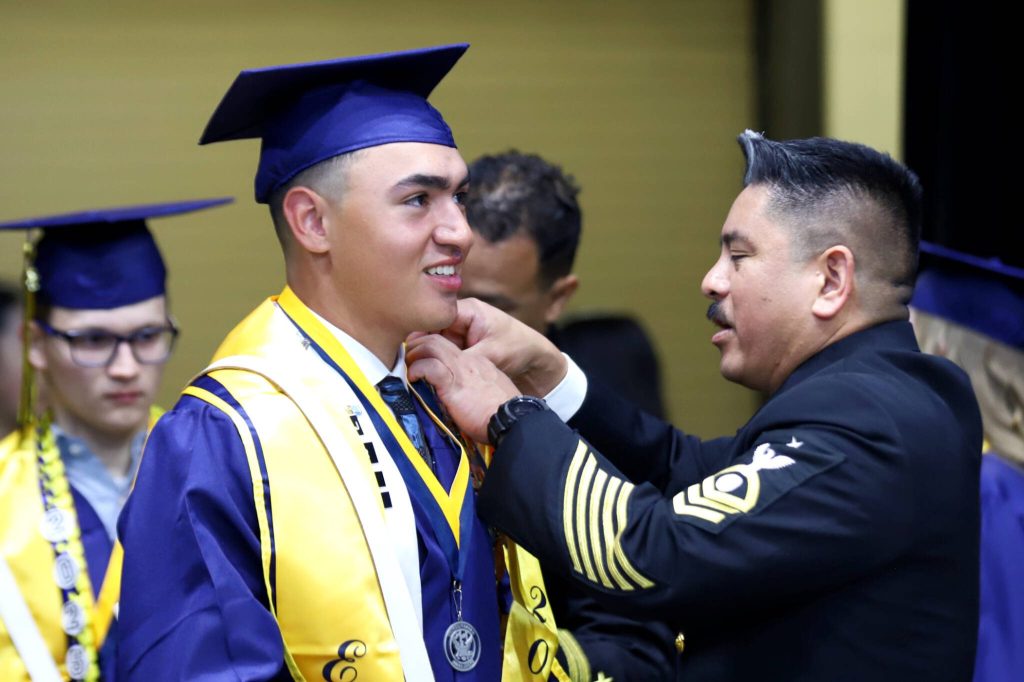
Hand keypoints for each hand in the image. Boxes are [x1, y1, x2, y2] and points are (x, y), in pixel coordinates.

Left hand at [406, 333, 518, 442]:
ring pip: (430, 346)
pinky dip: (417, 369)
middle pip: (436, 339)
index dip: (429, 349)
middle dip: (416, 345)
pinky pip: (430, 366)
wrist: (513, 421)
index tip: (418, 358)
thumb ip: (473, 390)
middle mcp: (468, 362)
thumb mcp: (488, 395)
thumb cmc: (501, 414)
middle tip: (406, 359)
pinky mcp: (454, 384)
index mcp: (477, 363)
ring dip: (414, 354)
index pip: (448, 345)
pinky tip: (413, 378)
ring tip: (407, 367)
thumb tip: (457, 399)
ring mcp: (461, 370)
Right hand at [411, 298, 567, 396]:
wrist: (537, 361)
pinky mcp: (462, 347)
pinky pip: (443, 352)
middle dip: (420, 346)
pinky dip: (436, 362)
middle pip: (430, 328)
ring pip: (434, 342)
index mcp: (467, 310)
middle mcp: (461, 318)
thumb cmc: (519, 349)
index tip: (406, 350)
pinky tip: (426, 373)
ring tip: (411, 369)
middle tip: (405, 363)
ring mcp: (461, 333)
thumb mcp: (491, 355)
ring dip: (427, 355)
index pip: (434, 315)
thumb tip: (435, 368)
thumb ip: (462, 360)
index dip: (419, 332)